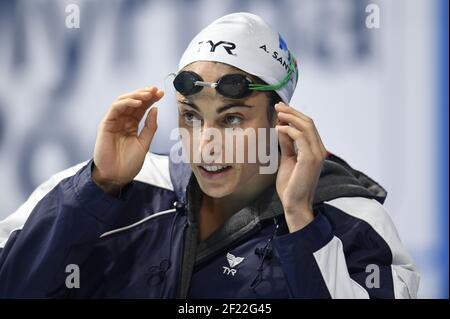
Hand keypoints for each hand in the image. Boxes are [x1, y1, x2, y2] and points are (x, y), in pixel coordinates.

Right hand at [92, 86, 163, 194]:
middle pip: (134, 102)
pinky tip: (138, 103)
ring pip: (123, 101)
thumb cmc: (129, 163)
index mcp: (131, 125)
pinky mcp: (106, 124)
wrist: (117, 176)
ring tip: (148, 94)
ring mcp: (114, 122)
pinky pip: (115, 109)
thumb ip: (150, 127)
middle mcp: (122, 121)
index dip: (151, 99)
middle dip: (145, 94)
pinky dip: (126, 103)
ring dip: (136, 95)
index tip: (161, 93)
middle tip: (156, 90)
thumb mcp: (144, 143)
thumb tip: (155, 109)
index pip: (142, 108)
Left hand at [275, 102, 326, 232]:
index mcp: (315, 150)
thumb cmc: (291, 185)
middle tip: (278, 106)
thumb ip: (287, 144)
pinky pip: (301, 137)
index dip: (295, 115)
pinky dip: (289, 130)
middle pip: (309, 122)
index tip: (281, 109)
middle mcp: (319, 150)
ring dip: (290, 117)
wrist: (294, 204)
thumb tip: (282, 129)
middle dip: (292, 112)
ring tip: (277, 114)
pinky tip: (278, 129)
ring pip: (306, 126)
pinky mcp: (310, 159)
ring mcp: (317, 154)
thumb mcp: (287, 159)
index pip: (308, 126)